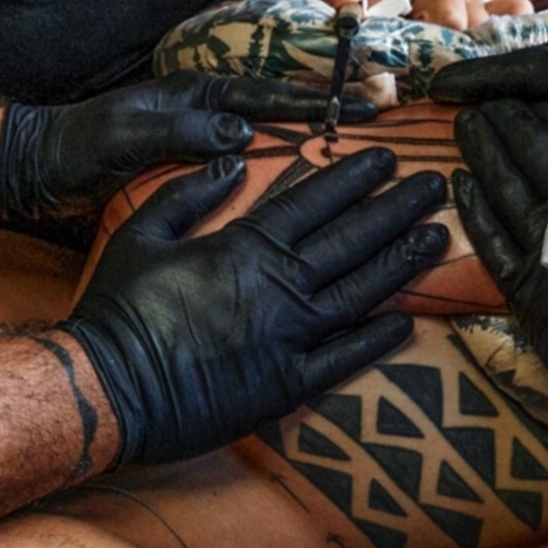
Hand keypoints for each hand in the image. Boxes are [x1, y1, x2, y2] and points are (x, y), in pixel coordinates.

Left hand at [0, 73, 375, 224]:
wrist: (43, 171)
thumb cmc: (81, 148)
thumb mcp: (128, 135)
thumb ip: (181, 132)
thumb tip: (239, 133)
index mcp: (196, 94)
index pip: (269, 94)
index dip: (317, 101)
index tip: (363, 107)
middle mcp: (209, 114)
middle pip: (284, 110)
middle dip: (333, 113)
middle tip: (386, 119)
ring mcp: (207, 142)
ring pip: (276, 140)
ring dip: (317, 147)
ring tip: (365, 156)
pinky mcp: (199, 172)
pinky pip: (254, 171)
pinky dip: (287, 177)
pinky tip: (315, 198)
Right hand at [65, 148, 447, 466]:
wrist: (109, 389)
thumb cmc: (118, 310)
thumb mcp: (142, 234)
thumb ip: (189, 194)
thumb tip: (233, 162)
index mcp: (245, 247)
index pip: (314, 202)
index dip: (354, 178)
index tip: (387, 158)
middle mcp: (278, 288)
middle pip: (353, 240)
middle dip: (397, 210)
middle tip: (435, 187)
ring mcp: (289, 338)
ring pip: (361, 292)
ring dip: (401, 262)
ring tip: (437, 238)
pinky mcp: (288, 385)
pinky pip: (344, 358)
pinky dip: (377, 339)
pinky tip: (407, 321)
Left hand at [451, 101, 547, 460]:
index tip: (529, 83)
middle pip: (530, 147)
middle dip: (505, 116)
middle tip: (483, 93)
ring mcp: (545, 247)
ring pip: (501, 184)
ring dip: (480, 150)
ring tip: (465, 123)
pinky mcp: (524, 290)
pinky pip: (487, 239)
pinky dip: (472, 209)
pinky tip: (459, 184)